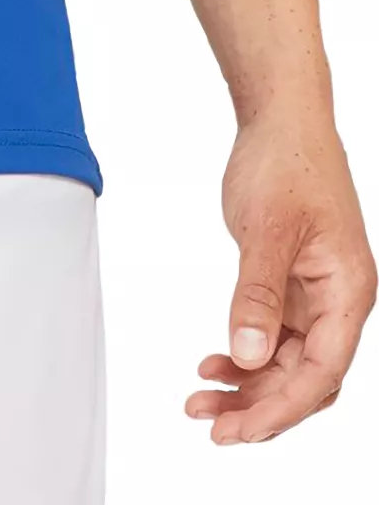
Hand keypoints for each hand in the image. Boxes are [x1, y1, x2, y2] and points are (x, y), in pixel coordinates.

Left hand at [187, 107, 375, 443]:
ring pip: (288, 362)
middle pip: (307, 378)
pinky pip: (275, 337)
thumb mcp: (266, 228)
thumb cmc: (286, 162)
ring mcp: (317, 294)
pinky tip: (213, 364)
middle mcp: (339, 300)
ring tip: (200, 398)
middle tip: (210, 424)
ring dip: (248, 385)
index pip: (322, 372)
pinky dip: (245, 353)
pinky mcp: (293, 283)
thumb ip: (257, 294)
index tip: (239, 429)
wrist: (281, 119)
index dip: (281, 407)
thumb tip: (249, 356)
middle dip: (261, 407)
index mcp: (348, 291)